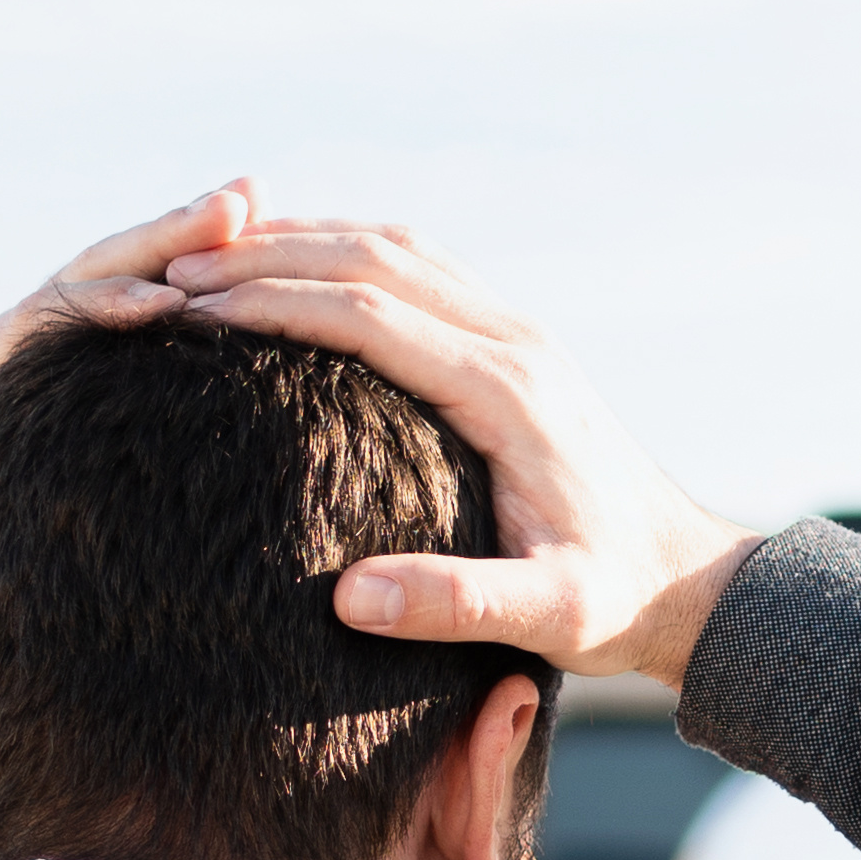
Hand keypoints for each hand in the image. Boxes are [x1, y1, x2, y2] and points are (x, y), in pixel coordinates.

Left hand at [0, 182, 254, 677]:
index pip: (37, 320)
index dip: (99, 306)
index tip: (166, 304)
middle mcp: (3, 349)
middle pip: (88, 272)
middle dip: (161, 239)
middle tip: (240, 205)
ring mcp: (41, 350)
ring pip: (118, 276)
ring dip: (185, 242)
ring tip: (260, 206)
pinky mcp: (75, 366)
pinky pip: (138, 310)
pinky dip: (190, 281)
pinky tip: (256, 262)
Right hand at [170, 215, 760, 683]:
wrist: (689, 579)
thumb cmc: (615, 602)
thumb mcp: (547, 617)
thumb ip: (456, 606)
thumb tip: (349, 599)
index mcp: (507, 391)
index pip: (368, 314)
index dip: (273, 302)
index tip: (189, 308)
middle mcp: (513, 342)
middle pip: (373, 258)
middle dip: (267, 256)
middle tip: (171, 271)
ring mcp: (517, 334)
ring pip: (396, 249)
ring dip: (303, 242)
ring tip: (209, 258)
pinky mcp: (515, 345)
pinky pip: (419, 270)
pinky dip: (346, 256)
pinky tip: (292, 276)